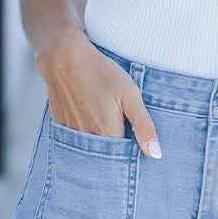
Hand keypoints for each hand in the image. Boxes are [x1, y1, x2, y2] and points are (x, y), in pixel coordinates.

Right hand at [35, 32, 161, 156]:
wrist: (65, 59)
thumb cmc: (101, 74)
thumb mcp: (130, 96)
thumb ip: (143, 126)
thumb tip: (155, 154)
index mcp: (109, 136)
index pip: (125, 159)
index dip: (133, 152)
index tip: (136, 140)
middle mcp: (89, 141)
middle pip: (107, 158)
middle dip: (116, 152)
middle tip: (120, 127)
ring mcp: (73, 137)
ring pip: (92, 152)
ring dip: (100, 146)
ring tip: (104, 122)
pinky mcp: (62, 129)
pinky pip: (77, 143)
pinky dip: (86, 139)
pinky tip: (90, 121)